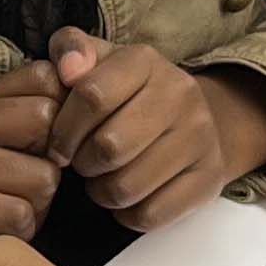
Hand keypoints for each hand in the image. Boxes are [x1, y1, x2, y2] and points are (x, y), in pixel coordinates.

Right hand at [0, 61, 63, 248]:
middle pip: (47, 121)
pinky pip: (20, 213)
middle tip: (22, 185)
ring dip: (38, 203)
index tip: (44, 148)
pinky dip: (21, 231)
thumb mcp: (25, 147)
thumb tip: (86, 63)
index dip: (64, 118)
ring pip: (40, 175)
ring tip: (8, 210)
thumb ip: (51, 105)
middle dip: (51, 163)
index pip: (44, 78)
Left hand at [45, 30, 265, 231]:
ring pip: (127, 187)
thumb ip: (71, 50)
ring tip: (102, 178)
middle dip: (82, 163)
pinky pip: (151, 215)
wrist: (194, 118)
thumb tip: (68, 69)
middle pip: (109, 147)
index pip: (92, 95)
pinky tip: (127, 198)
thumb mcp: (99, 61)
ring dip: (101, 192)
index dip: (63, 129)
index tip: (57, 144)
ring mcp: (200, 137)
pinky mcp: (209, 179)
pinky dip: (127, 214)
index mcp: (145, 61)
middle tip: (81, 162)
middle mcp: (180, 94)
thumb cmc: (127, 93)